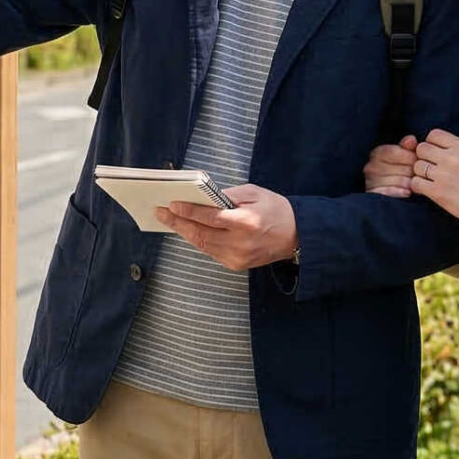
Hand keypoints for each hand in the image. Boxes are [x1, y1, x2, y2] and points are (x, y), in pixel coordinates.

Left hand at [154, 185, 296, 271]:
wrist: (297, 235)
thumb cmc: (276, 210)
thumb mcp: (254, 193)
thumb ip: (228, 195)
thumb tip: (203, 197)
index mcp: (246, 222)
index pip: (210, 217)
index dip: (189, 211)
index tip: (172, 204)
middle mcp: (240, 243)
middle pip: (200, 233)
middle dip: (178, 222)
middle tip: (161, 212)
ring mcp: (237, 257)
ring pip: (202, 245)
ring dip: (184, 232)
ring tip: (169, 220)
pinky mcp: (236, 265)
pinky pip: (210, 252)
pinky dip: (197, 241)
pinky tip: (187, 231)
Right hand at [364, 136, 418, 197]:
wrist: (390, 191)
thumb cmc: (398, 169)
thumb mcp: (402, 156)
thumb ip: (407, 146)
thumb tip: (411, 139)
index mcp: (377, 153)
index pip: (395, 152)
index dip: (410, 156)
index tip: (417, 160)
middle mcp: (371, 166)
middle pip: (401, 167)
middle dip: (413, 171)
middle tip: (419, 174)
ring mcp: (371, 182)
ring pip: (398, 180)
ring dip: (410, 182)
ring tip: (415, 183)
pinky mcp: (373, 195)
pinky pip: (388, 192)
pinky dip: (399, 192)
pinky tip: (408, 192)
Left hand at [408, 129, 458, 227]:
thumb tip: (448, 147)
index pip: (434, 134)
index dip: (431, 143)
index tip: (435, 152)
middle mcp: (450, 158)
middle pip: (421, 148)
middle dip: (423, 157)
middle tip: (430, 167)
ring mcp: (443, 175)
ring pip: (416, 166)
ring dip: (420, 172)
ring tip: (429, 179)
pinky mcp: (438, 192)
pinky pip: (416, 183)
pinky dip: (418, 186)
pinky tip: (426, 190)